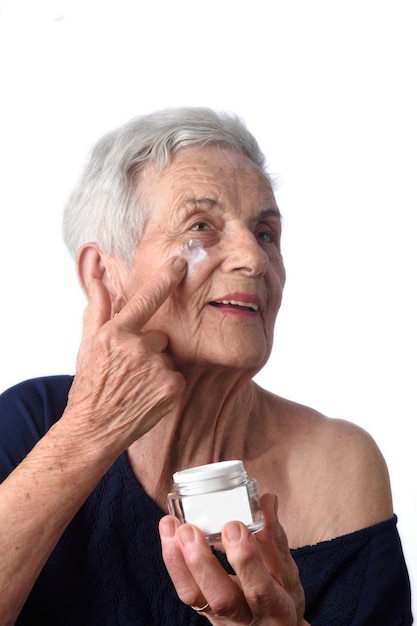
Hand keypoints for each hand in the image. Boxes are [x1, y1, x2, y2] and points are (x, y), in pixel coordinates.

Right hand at [63, 255, 187, 451]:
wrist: (94, 428)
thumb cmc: (90, 386)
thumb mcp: (87, 345)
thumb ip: (97, 308)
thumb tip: (98, 278)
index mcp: (115, 333)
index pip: (145, 299)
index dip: (165, 278)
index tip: (179, 262)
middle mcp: (137, 348)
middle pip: (159, 334)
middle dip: (148, 347)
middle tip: (129, 368)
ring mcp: (156, 368)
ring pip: (167, 356)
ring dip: (157, 366)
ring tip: (136, 384)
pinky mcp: (171, 387)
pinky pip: (176, 375)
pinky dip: (165, 384)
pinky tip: (147, 394)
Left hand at [159, 493, 308, 624]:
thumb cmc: (282, 601)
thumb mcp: (287, 573)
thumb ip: (275, 538)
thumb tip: (265, 500)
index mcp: (275, 610)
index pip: (260, 591)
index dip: (246, 560)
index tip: (234, 525)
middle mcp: (246, 620)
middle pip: (221, 599)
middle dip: (202, 563)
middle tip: (189, 529)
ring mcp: (221, 619)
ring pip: (194, 596)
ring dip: (178, 559)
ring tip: (169, 525)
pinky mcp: (203, 611)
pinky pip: (186, 590)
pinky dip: (174, 561)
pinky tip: (169, 535)